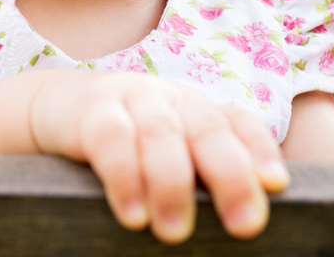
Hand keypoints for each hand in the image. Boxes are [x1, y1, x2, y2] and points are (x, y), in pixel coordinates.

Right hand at [27, 71, 288, 243]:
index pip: (238, 123)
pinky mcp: (92, 110)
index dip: (258, 150)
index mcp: (198, 111)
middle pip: (208, 129)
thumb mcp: (166, 156)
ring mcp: (133, 99)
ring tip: (173, 232)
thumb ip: (198, 181)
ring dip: (171, 184)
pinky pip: (111, 139)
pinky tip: (131, 213)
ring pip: (161, 134)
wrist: (58, 107)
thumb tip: (236, 234)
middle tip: (244, 225)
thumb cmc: (126, 147)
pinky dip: (124, 176)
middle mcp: (172, 99)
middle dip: (230, 175)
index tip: (276, 184)